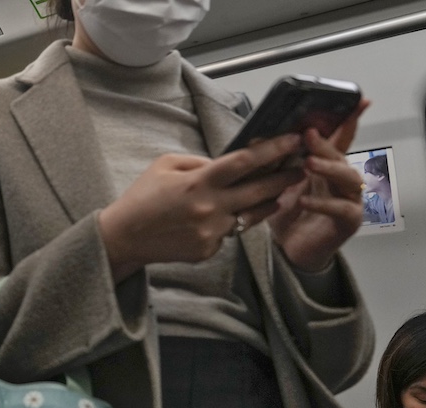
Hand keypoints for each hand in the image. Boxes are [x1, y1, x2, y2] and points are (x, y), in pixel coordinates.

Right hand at [98, 133, 304, 282]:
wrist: (124, 237)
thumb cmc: (142, 197)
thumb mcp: (165, 165)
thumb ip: (198, 161)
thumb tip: (225, 162)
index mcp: (199, 181)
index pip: (245, 161)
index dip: (273, 150)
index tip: (292, 140)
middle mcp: (210, 207)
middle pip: (261, 190)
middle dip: (285, 177)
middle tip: (301, 168)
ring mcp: (212, 232)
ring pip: (251, 215)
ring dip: (267, 202)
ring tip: (278, 192)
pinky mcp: (209, 250)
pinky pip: (229, 233)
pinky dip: (229, 223)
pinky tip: (218, 219)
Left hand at [269, 100, 371, 271]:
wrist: (289, 248)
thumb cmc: (288, 214)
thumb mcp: (277, 182)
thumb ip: (275, 162)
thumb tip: (258, 138)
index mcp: (327, 167)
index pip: (341, 140)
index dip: (350, 121)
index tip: (360, 102)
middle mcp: (342, 180)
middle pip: (342, 156)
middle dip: (327, 144)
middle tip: (309, 135)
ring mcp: (349, 200)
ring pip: (348, 179)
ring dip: (329, 168)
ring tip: (309, 164)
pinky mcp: (348, 221)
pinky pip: (341, 209)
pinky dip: (322, 204)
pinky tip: (305, 200)